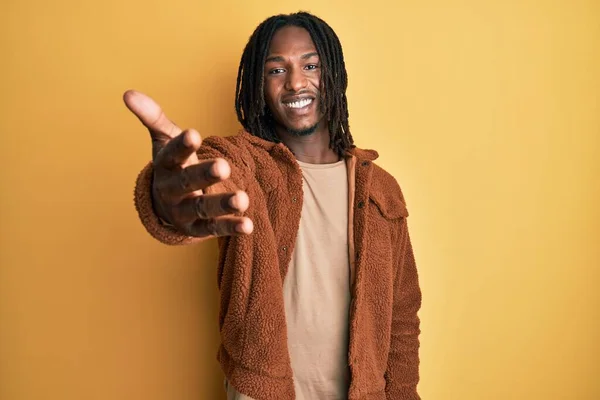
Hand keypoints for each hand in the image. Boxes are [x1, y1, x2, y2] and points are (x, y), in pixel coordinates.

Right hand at [123, 90, 252, 236]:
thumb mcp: (163, 140)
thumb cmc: (172, 164)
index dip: (181, 146)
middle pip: (187, 182)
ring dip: (222, 204)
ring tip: (243, 199)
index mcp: (165, 166)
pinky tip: (248, 225)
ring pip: (202, 209)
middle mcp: (172, 190)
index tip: (194, 134)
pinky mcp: (197, 229)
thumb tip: (128, 93)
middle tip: (224, 166)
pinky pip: (214, 229)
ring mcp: (184, 211)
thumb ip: (153, 117)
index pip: (171, 155)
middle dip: (205, 175)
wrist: (166, 204)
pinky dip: (231, 227)